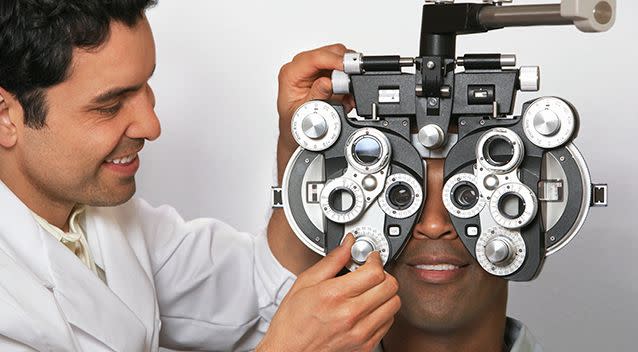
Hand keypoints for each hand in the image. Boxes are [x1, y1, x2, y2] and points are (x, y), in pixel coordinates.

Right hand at [257, 234, 400, 351]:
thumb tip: (348, 245)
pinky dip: (383, 311)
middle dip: (383, 274)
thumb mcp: (305, 282)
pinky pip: (389, 322)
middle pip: (390, 286)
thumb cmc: (293, 320)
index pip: (375, 272)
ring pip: (394, 304)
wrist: (288, 350)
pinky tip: (368, 307)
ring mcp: (360, 332)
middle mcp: (350, 315)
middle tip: (371, 272)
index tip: (369, 258)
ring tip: (370, 290)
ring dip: (385, 292)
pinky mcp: (365, 345)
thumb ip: (332, 261)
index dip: (374, 260)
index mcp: (334, 295)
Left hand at [276, 43, 355, 182]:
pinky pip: (345, 68)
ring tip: (348, 96)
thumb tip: (328, 82)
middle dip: (345, 66)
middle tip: (352, 84)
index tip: (348, 68)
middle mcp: (301, 67)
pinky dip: (351, 82)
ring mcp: (315, 68)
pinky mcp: (327, 72)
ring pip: (341, 57)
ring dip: (349, 75)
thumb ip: (316, 97)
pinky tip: (347, 97)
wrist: (298, 134)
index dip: (334, 60)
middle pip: (330, 52)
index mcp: (290, 74)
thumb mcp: (303, 115)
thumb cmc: (295, 125)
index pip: (314, 58)